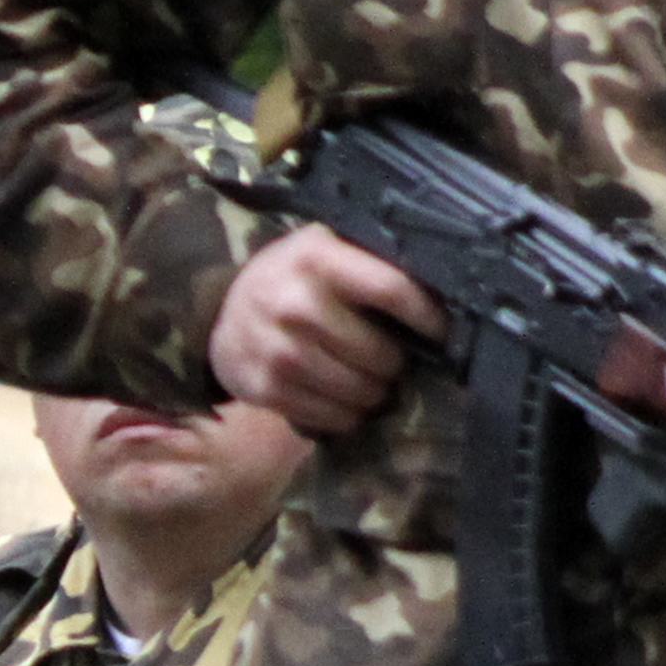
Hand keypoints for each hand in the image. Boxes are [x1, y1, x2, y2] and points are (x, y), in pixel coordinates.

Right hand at [209, 229, 442, 437]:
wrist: (223, 315)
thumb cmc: (293, 279)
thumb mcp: (324, 249)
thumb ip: (370, 261)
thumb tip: (441, 287)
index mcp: (317, 258)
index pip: (393, 290)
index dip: (427, 317)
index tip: (442, 332)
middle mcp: (295, 304)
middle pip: (380, 354)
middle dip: (395, 363)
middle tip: (391, 360)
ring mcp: (279, 352)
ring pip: (360, 391)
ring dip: (374, 392)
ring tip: (369, 381)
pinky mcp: (266, 390)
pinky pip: (332, 417)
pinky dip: (347, 413)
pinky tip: (342, 398)